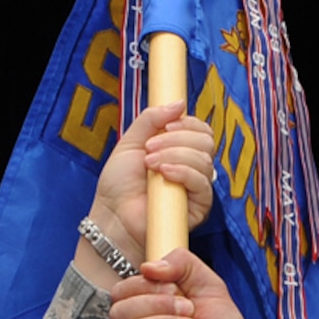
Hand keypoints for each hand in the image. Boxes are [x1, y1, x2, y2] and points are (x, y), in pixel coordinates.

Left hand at [87, 101, 217, 269]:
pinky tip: (164, 174)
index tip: (165, 126)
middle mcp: (191, 167)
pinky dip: (183, 172)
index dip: (187, 123)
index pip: (200, 130)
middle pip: (206, 141)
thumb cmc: (119, 184)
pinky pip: (202, 183)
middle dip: (177, 139)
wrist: (113, 215)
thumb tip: (179, 103)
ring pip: (204, 159)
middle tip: (150, 148)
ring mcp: (196, 188)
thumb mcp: (131, 141)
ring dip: (175, 155)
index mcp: (179, 150)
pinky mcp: (199, 207)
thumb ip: (151, 119)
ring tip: (150, 164)